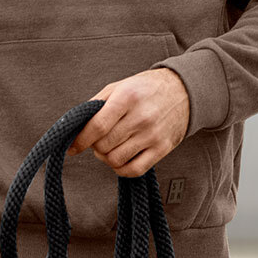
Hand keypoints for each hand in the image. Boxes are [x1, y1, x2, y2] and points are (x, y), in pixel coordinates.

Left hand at [72, 68, 190, 176]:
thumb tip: (74, 128)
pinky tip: (121, 159)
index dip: (81, 140)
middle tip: (98, 141)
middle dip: (94, 146)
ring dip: (106, 158)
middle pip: (104, 146)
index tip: (73, 147)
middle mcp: (141, 117)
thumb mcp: (119, 87)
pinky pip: (134, 170)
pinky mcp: (162, 148)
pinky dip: (121, 169)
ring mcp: (153, 135)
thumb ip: (95, 105)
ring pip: (116, 160)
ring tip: (110, 147)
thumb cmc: (145, 89)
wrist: (184, 91)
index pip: (97, 126)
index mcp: (127, 98)